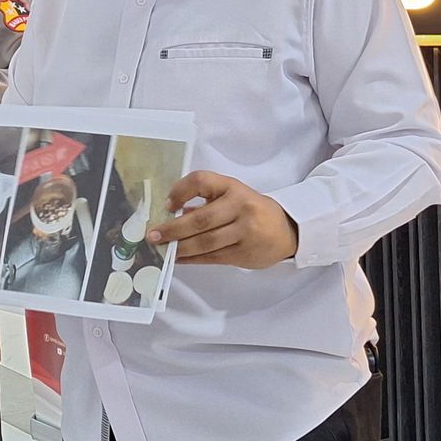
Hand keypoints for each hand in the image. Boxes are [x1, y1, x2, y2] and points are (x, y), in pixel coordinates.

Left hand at [146, 171, 298, 268]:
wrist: (286, 230)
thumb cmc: (251, 210)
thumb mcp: (232, 196)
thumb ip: (206, 201)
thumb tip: (173, 214)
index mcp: (232, 187)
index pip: (202, 181)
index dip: (181, 191)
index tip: (168, 205)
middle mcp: (239, 207)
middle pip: (201, 219)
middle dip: (173, 229)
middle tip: (153, 236)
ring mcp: (244, 232)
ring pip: (205, 242)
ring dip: (180, 248)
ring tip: (162, 250)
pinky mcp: (244, 253)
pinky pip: (212, 257)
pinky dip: (192, 259)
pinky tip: (178, 259)